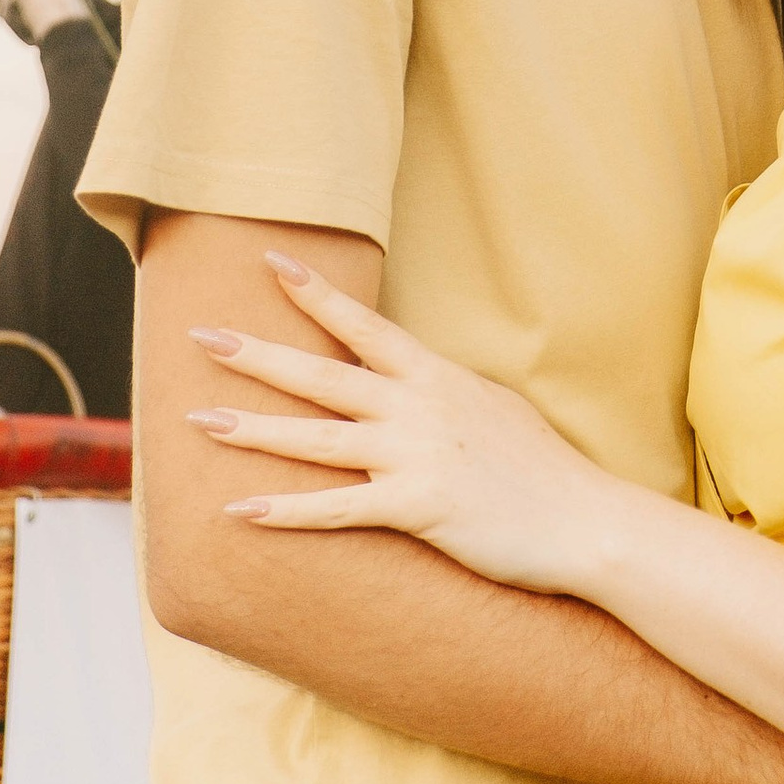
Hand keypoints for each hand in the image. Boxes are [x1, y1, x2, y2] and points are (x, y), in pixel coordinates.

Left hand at [187, 253, 629, 594]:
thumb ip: (448, 392)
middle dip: (258, 353)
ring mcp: (414, 457)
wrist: (583, 520)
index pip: (365, 324)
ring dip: (255, 427)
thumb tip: (421, 379)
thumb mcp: (494, 407)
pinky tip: (240, 509)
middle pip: (324, 373)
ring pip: (317, 438)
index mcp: (437, 377)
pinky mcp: (416, 509)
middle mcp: (418, 408)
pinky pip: (337, 510)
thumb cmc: (542, 469)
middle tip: (201, 333)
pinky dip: (285, 510)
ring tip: (199, 417)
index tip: (271, 262)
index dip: (316, 293)